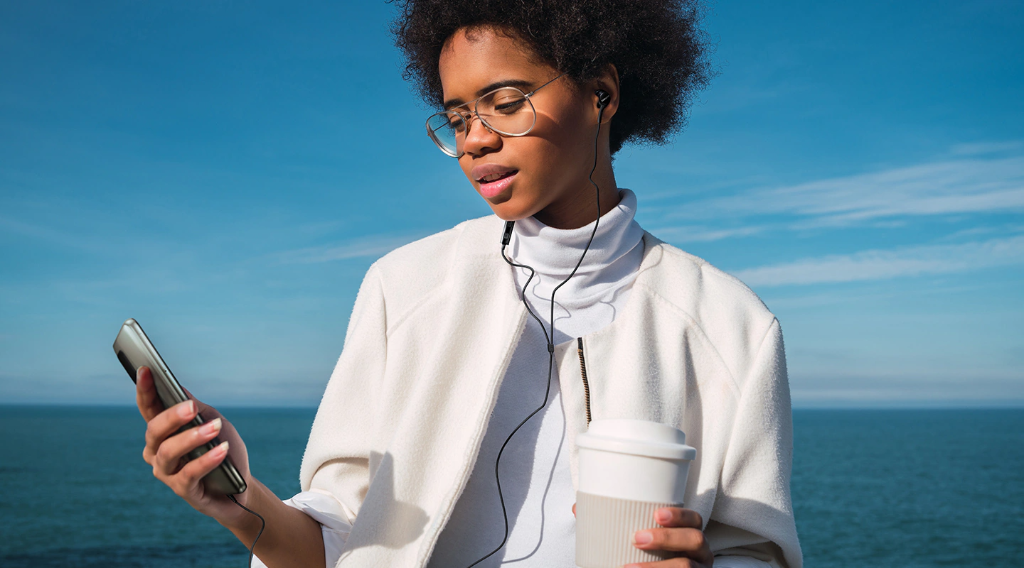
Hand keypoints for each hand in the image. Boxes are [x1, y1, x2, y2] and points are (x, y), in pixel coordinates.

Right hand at [135, 366, 252, 527]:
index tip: (146, 370)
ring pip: (168, 452)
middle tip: (191, 407)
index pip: (149, 409)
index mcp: (163, 432)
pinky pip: (189, 474)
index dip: (145, 390)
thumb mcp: (216, 423)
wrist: (240, 487)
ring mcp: (167, 473)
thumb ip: (198, 409)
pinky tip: (222, 451)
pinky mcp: (182, 490)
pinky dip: (207, 460)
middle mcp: (157, 452)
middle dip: (172, 417)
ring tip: (215, 428)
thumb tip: (180, 390)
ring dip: (193, 438)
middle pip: (154, 430)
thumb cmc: (224, 451)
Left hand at [627, 507, 712, 567]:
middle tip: (636, 539)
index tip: (656, 514)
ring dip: (658, 566)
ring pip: (687, 567)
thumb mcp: (648, 542)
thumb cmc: (649, 556)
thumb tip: (585, 512)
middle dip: (666, 538)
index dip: (679, 515)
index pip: (694, 520)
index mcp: (692, 535)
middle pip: (695, 539)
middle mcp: (702, 553)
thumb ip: (628, 527)